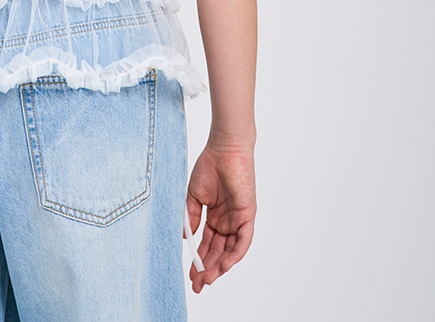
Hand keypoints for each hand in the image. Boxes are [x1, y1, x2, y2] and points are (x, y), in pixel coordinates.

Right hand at [185, 143, 255, 292]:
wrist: (223, 150)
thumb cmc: (209, 167)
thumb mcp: (194, 196)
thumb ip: (192, 217)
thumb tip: (187, 238)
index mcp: (215, 217)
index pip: (207, 245)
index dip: (198, 260)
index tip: (190, 275)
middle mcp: (227, 221)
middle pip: (218, 252)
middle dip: (207, 269)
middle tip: (197, 284)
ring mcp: (238, 219)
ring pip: (230, 250)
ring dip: (219, 266)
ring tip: (207, 278)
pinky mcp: (248, 215)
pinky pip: (243, 240)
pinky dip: (235, 254)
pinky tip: (224, 265)